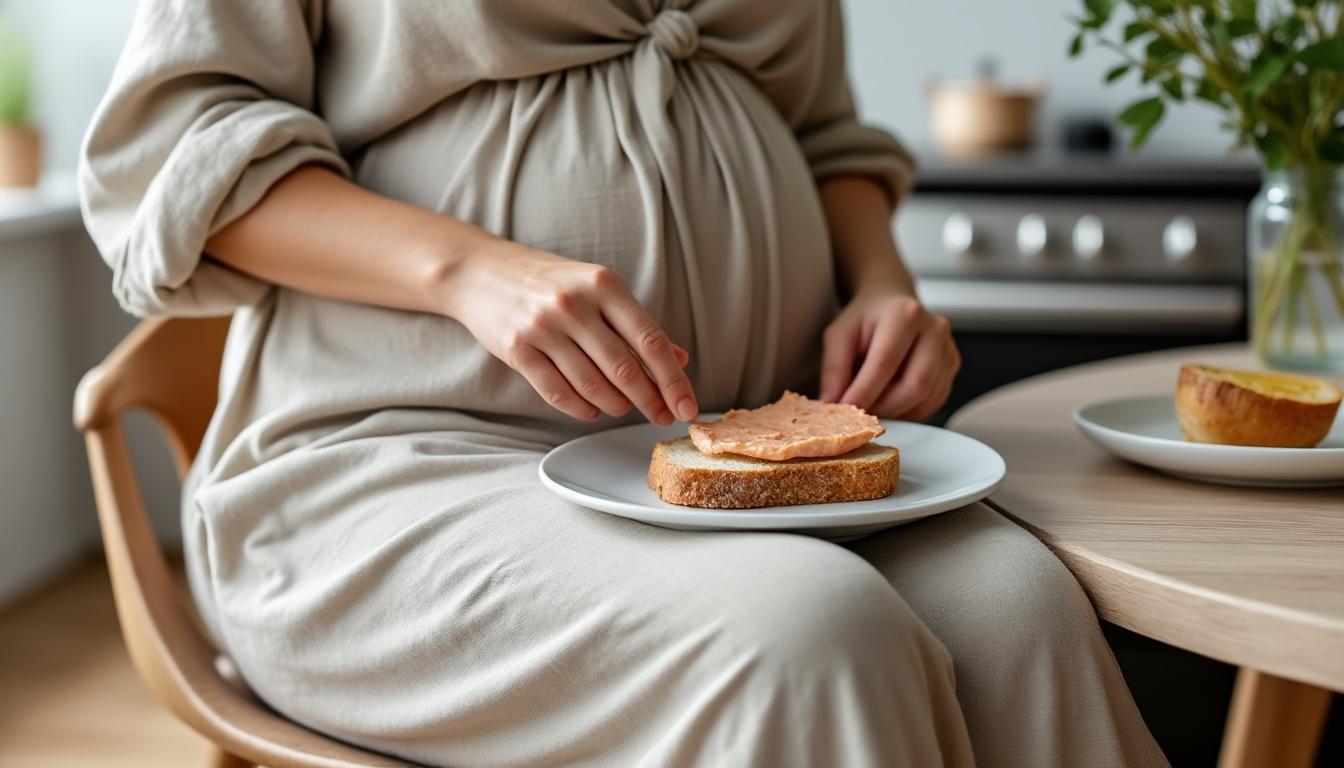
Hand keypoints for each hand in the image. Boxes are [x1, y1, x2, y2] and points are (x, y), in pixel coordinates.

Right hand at [446, 242, 696, 423]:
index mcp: (603, 284)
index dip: (674, 381)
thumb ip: (636, 325)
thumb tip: (678, 360)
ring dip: (616, 406)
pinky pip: (559, 394)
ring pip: (594, 386)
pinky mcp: (517, 349)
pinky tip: (593, 409)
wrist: (482, 271)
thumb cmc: (549, 282)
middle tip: (661, 417)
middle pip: (625, 369)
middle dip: (650, 401)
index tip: (687, 408)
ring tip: (622, 407)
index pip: (650, 341)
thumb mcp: (597, 289)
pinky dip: (583, 410)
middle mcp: (574, 304)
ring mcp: (543, 326)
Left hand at [819, 290, 959, 421]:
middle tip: (859, 414)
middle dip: (884, 408)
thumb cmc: (865, 319)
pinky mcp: (952, 365)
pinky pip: (934, 401)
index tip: (844, 410)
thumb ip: (834, 368)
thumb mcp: (839, 334)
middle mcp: (934, 329)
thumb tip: (833, 403)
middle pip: (915, 385)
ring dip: (896, 412)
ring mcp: (948, 348)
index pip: (885, 363)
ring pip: (926, 398)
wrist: (891, 303)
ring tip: (872, 406)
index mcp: (904, 314)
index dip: (864, 392)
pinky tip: (890, 402)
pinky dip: (909, 411)